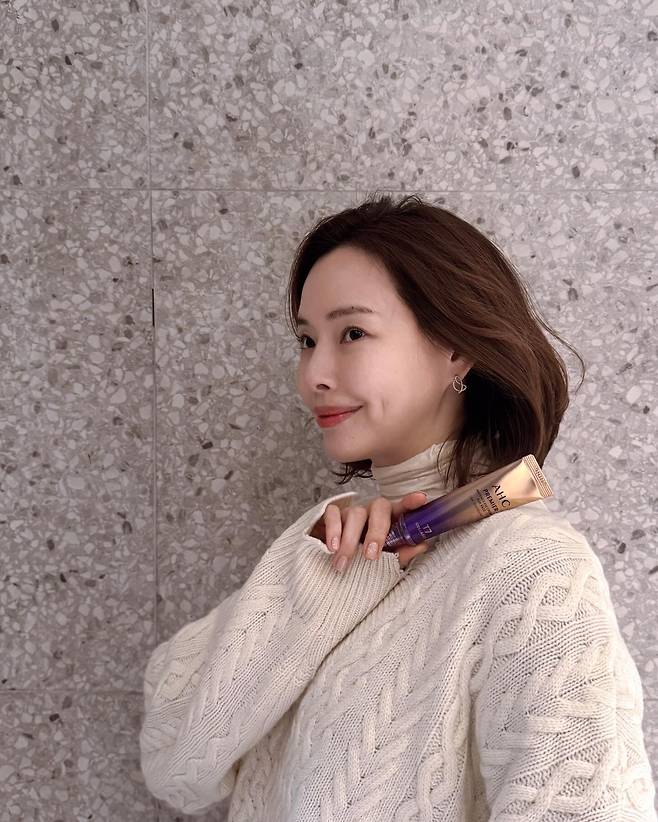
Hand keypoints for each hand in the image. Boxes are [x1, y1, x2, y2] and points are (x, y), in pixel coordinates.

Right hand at [309, 492, 430, 572]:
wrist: (336, 560)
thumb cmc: (367, 556)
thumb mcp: (386, 558)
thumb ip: (402, 553)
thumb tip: (423, 545)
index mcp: (390, 519)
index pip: (402, 507)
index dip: (411, 502)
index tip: (421, 499)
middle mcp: (373, 511)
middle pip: (379, 509)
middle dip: (376, 533)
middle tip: (371, 556)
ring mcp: (353, 510)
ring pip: (355, 514)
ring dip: (350, 541)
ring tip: (344, 563)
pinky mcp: (333, 512)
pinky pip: (333, 514)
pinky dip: (332, 531)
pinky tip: (332, 548)